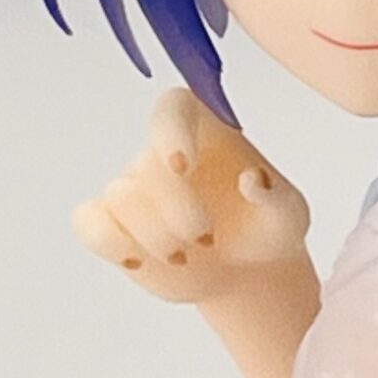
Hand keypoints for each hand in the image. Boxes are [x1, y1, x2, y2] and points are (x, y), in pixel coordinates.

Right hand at [71, 88, 311, 304]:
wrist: (247, 271)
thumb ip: (277, 197)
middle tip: (205, 240)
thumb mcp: (289, 216)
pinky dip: (106, 241)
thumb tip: (255, 181)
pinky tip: (137, 260)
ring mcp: (135, 186)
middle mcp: (164, 151)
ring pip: (119, 196)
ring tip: (186, 256)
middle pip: (147, 164)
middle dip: (175, 210)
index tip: (182, 166)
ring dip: (154, 234)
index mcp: (208, 131)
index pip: (173, 106)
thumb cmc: (268, 230)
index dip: (170, 130)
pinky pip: (87, 221)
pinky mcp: (114, 222)